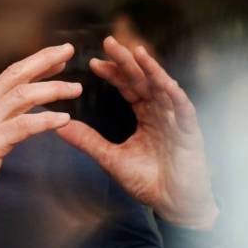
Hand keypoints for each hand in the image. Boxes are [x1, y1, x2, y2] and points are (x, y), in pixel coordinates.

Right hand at [0, 43, 79, 216]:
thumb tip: (22, 107)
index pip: (10, 75)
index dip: (35, 63)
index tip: (57, 58)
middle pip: (16, 74)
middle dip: (45, 60)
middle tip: (68, 51)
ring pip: (23, 95)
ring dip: (53, 89)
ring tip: (75, 88)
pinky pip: (24, 125)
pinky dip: (46, 120)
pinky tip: (64, 119)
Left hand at [55, 37, 218, 229]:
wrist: (175, 205)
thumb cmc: (149, 181)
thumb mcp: (111, 158)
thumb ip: (87, 140)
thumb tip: (58, 126)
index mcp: (146, 116)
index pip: (128, 87)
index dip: (113, 73)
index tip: (92, 63)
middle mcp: (162, 112)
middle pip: (143, 80)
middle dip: (127, 61)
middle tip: (109, 42)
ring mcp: (177, 119)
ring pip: (163, 87)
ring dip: (150, 68)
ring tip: (135, 51)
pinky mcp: (190, 130)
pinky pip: (181, 106)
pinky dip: (172, 91)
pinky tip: (161, 79)